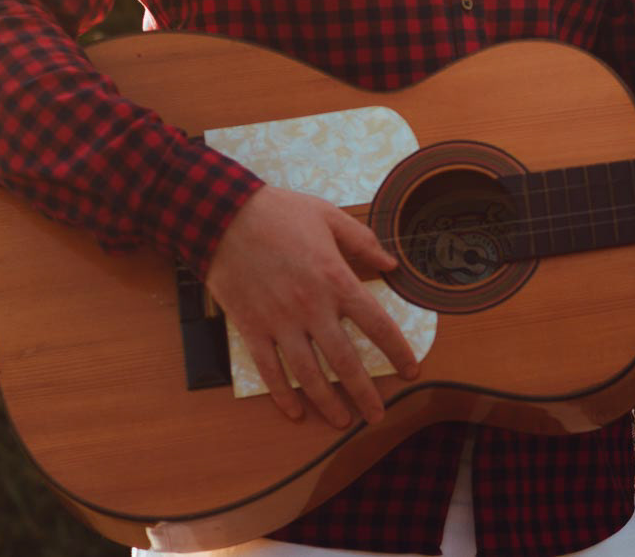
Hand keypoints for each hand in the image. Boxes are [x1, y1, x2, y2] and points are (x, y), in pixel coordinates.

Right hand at [203, 185, 418, 427]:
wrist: (222, 216)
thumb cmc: (278, 213)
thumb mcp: (328, 216)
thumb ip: (362, 241)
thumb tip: (391, 264)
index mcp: (336, 279)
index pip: (377, 325)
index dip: (398, 351)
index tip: (411, 371)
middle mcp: (312, 308)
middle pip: (346, 361)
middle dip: (365, 394)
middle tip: (378, 416)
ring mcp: (280, 322)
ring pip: (309, 374)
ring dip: (328, 402)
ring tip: (342, 421)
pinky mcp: (252, 327)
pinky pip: (270, 369)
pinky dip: (282, 394)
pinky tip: (295, 411)